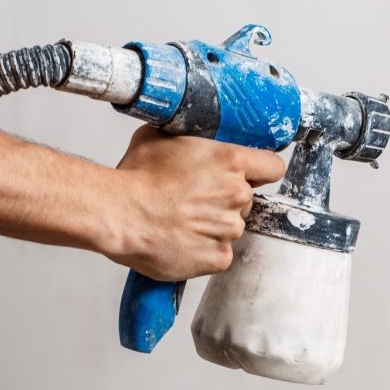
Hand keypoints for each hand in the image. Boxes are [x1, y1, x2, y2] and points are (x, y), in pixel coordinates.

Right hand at [101, 126, 285, 280]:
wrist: (117, 215)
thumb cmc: (135, 177)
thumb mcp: (159, 137)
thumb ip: (188, 138)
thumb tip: (187, 132)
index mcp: (231, 161)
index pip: (272, 166)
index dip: (261, 171)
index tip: (251, 175)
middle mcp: (237, 194)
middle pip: (246, 199)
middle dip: (226, 199)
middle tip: (194, 199)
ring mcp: (230, 228)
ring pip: (232, 226)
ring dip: (214, 225)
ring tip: (181, 221)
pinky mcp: (218, 257)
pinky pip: (220, 253)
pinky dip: (205, 250)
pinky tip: (182, 240)